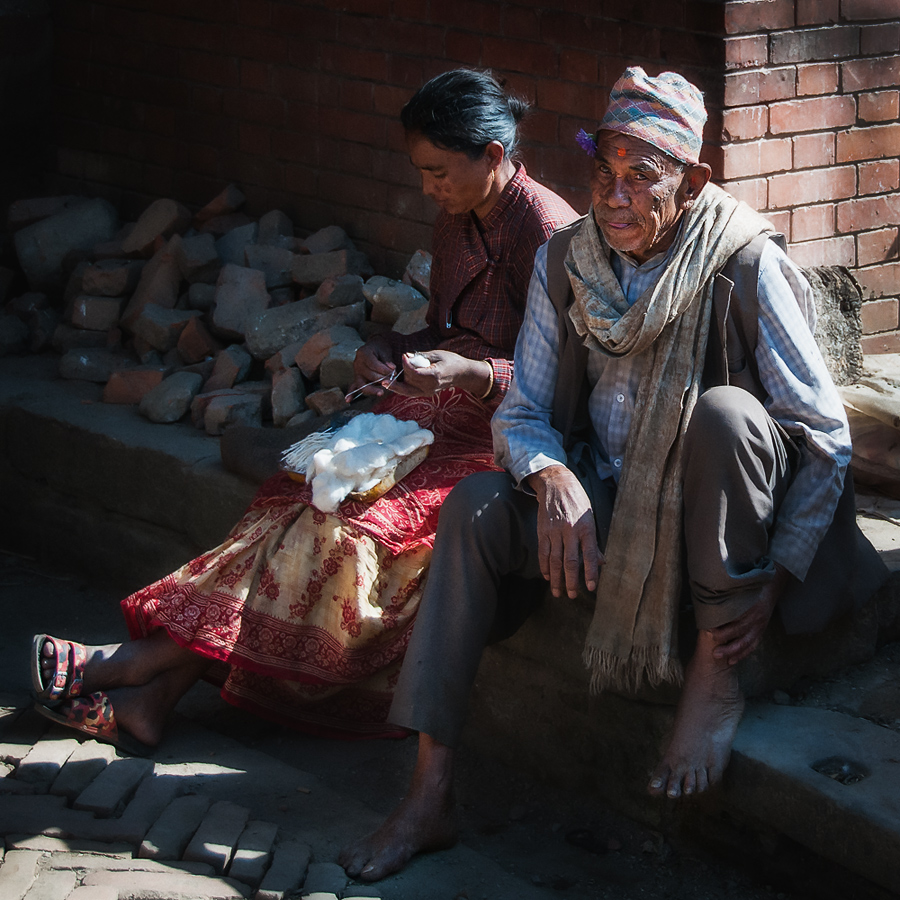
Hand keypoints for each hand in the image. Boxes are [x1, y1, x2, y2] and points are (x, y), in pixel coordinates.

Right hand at [349, 336, 396, 397]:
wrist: (375, 347)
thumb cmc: (381, 349)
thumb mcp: (385, 351)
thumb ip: (388, 361)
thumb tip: (392, 369)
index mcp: (363, 353)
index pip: (374, 365)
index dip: (384, 370)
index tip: (394, 372)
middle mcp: (357, 362)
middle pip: (369, 375)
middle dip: (382, 379)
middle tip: (392, 381)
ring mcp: (356, 371)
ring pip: (362, 383)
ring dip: (373, 389)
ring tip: (382, 392)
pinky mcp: (357, 378)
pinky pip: (353, 386)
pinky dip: (351, 394)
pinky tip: (348, 400)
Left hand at [387, 350, 491, 397]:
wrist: (461, 374)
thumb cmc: (451, 361)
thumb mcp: (437, 354)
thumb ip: (421, 356)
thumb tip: (406, 356)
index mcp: (434, 376)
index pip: (414, 372)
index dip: (406, 364)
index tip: (404, 355)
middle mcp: (430, 387)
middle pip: (410, 380)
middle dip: (404, 369)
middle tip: (405, 359)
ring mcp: (428, 392)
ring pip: (407, 389)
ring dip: (398, 382)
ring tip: (385, 380)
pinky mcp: (426, 394)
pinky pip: (410, 393)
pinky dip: (400, 389)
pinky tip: (391, 385)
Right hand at [527, 465, 602, 598]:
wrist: (556, 483)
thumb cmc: (577, 501)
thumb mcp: (590, 517)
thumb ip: (593, 541)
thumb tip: (600, 562)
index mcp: (586, 528)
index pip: (589, 555)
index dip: (590, 573)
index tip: (591, 587)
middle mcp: (570, 530)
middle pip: (570, 562)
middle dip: (571, 581)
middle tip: (572, 595)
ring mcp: (554, 531)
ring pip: (555, 560)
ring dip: (555, 578)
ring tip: (557, 592)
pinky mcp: (543, 531)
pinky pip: (543, 552)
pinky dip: (544, 566)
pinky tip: (547, 576)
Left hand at [709, 564, 788, 665]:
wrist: (770, 586)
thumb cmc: (749, 588)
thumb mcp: (738, 588)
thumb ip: (726, 594)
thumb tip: (705, 596)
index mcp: (748, 605)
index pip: (734, 616)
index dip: (722, 624)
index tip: (708, 628)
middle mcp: (755, 616)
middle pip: (738, 630)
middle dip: (723, 638)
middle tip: (710, 642)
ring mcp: (759, 625)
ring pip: (745, 641)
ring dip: (731, 651)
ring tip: (718, 655)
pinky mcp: (761, 631)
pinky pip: (752, 646)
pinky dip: (742, 654)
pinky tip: (732, 660)